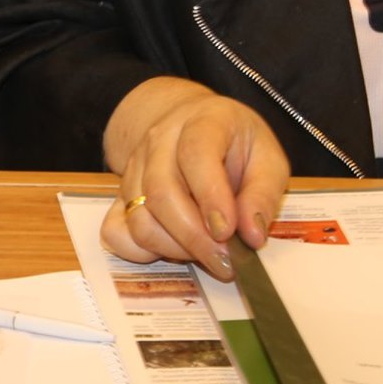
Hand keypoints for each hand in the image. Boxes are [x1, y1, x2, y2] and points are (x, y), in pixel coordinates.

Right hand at [99, 76, 289, 279]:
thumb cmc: (234, 146)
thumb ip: (263, 195)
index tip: (228, 232)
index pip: (195, 153)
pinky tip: (172, 249)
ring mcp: (134, 167)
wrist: (190, 126)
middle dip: (194, 237)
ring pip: (139, 218)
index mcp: (202, 121)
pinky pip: (115, 232)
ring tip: (206, 254)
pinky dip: (141, 252)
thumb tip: (252, 236)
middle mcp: (160, 140)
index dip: (210, 195)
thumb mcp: (267, 159)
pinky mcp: (120, 195)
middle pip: (161, 192)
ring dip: (174, 248)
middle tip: (225, 262)